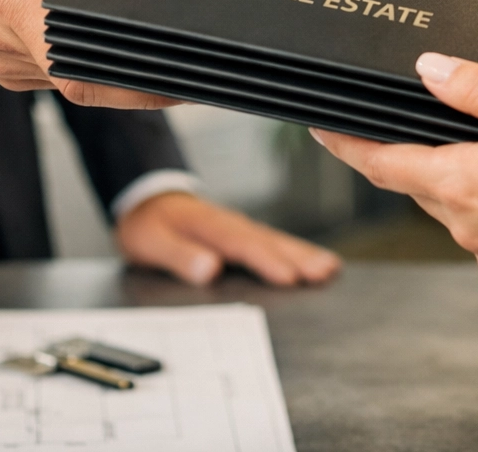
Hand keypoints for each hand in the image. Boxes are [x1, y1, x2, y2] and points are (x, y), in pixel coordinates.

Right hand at [0, 0, 190, 107]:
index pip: (81, 67)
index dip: (136, 81)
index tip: (182, 74)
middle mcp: (1, 41)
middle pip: (83, 82)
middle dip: (138, 77)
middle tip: (190, 59)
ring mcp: (0, 59)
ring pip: (71, 83)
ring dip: (112, 69)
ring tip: (159, 46)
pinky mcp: (4, 64)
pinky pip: (56, 76)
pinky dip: (87, 62)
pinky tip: (114, 41)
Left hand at [116, 191, 342, 286]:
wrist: (148, 200)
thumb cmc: (149, 224)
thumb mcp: (150, 241)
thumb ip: (178, 255)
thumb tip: (207, 269)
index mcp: (208, 225)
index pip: (241, 245)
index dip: (265, 261)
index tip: (289, 277)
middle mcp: (230, 223)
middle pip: (268, 241)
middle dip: (298, 257)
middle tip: (324, 272)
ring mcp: (240, 227)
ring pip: (276, 240)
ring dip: (303, 253)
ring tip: (329, 268)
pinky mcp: (244, 233)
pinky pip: (274, 241)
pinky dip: (296, 250)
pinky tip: (315, 260)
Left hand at [313, 53, 477, 325]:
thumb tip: (429, 68)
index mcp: (461, 183)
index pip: (381, 163)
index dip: (347, 144)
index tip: (321, 129)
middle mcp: (468, 226)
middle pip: (421, 182)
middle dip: (417, 153)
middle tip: (428, 121)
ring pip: (460, 206)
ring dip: (466, 178)